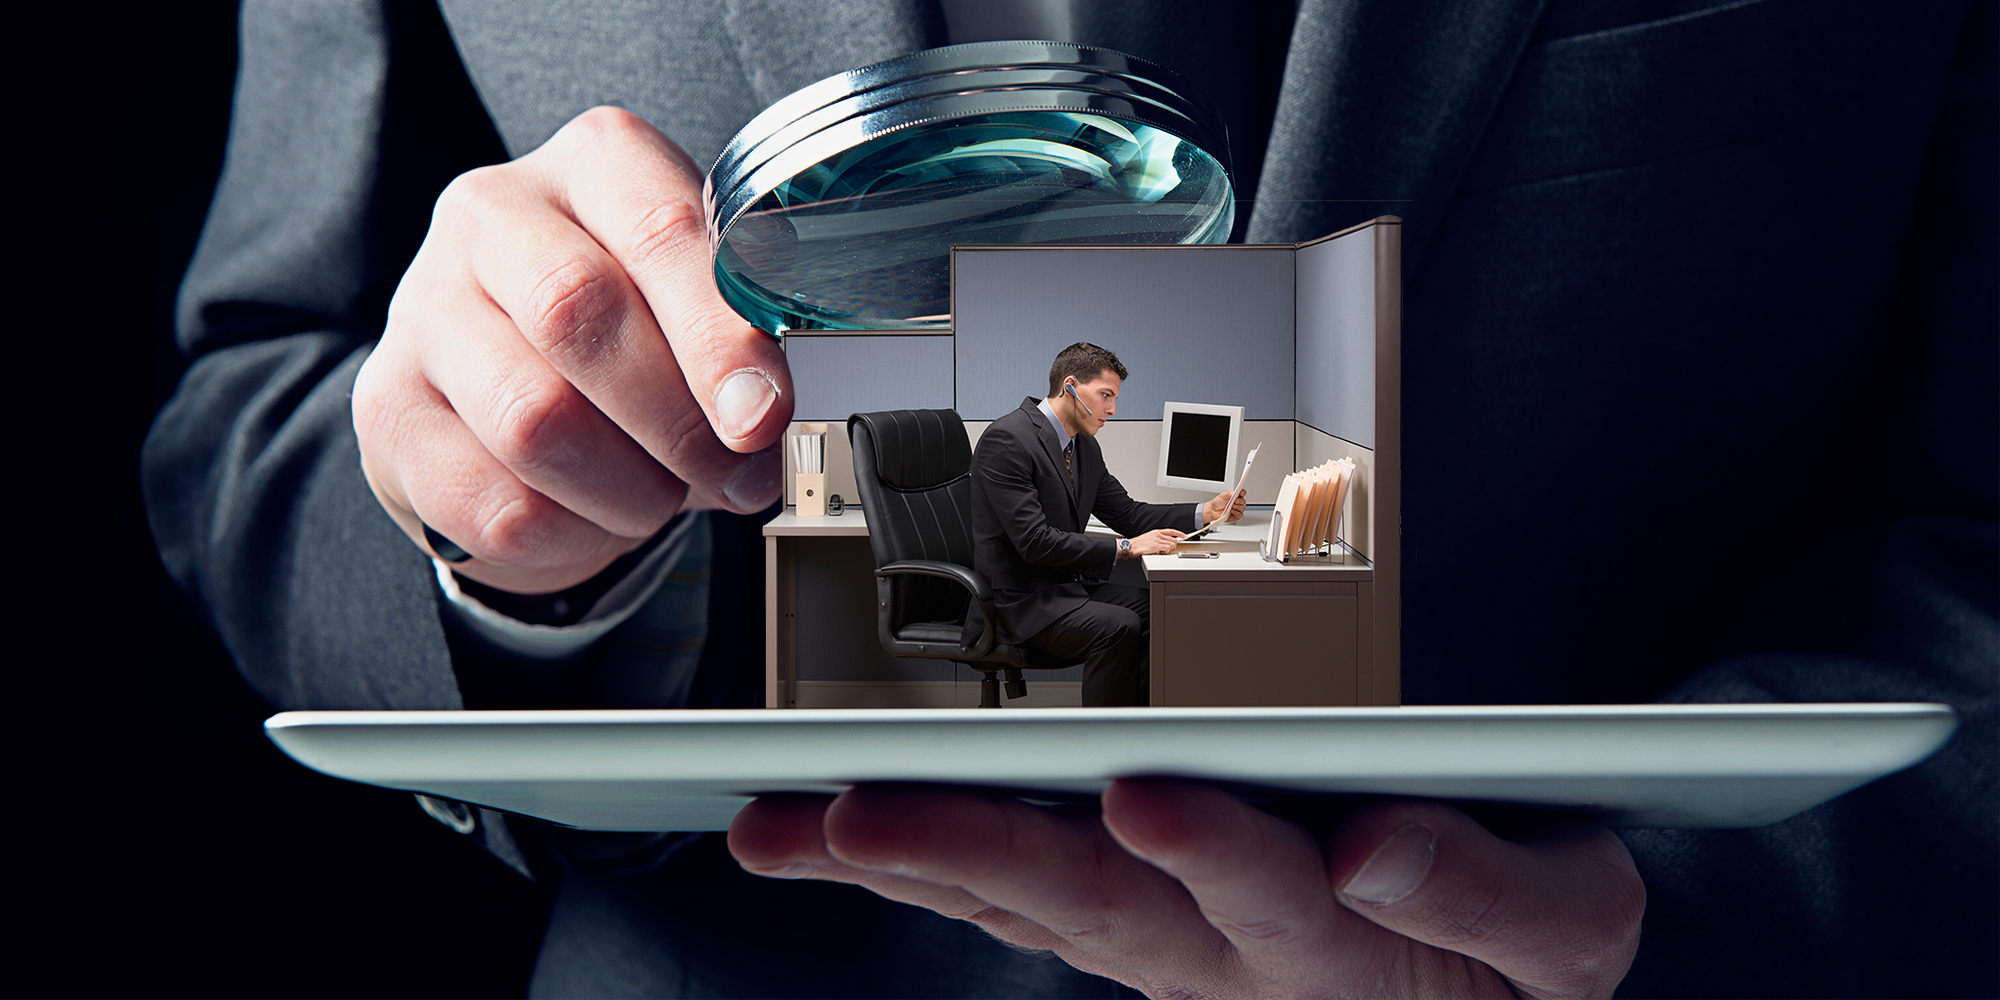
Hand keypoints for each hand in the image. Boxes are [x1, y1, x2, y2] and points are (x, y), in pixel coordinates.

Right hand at [352, 107, 791, 593]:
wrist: (513, 399)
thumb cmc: (628, 338)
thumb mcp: (698, 310)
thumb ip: (742, 340)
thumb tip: (771, 413)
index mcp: (594, 164)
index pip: (658, 228)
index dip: (719, 334)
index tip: (763, 413)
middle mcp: (491, 214)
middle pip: (578, 314)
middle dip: (678, 421)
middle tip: (733, 470)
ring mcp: (423, 308)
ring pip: (533, 420)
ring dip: (629, 488)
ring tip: (662, 493)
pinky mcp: (388, 410)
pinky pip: (496, 502)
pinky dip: (571, 533)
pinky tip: (592, 515)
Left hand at [729, 782, 1643, 998]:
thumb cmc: (1524, 957)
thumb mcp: (1568, 927)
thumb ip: (1485, 888)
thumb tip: (1373, 839)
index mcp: (1338, 945)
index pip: (1269, 892)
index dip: (1206, 849)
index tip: (1140, 795)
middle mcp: (1223, 959)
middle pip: (1093, 906)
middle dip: (973, 856)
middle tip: (858, 817)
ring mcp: (1165, 955)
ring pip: (1025, 908)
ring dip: (910, 868)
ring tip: (791, 829)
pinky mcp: (1132, 934)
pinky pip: (1015, 910)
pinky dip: (924, 874)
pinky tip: (829, 843)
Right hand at [1125, 528, 1185, 556]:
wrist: (1130, 547)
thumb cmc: (1138, 544)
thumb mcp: (1149, 538)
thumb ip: (1157, 539)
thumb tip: (1165, 543)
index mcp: (1156, 532)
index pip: (1171, 531)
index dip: (1179, 533)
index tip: (1185, 535)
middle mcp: (1158, 535)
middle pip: (1173, 539)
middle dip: (1173, 546)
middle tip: (1168, 550)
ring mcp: (1157, 540)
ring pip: (1172, 544)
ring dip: (1169, 550)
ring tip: (1162, 552)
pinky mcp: (1156, 546)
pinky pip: (1167, 549)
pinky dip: (1165, 552)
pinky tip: (1160, 552)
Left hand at [1203, 490, 1246, 524]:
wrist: (1212, 510)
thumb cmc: (1218, 503)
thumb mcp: (1222, 495)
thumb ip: (1229, 493)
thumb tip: (1234, 493)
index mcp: (1235, 497)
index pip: (1242, 493)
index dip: (1243, 492)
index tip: (1240, 493)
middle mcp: (1237, 503)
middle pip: (1243, 501)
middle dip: (1240, 501)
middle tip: (1235, 501)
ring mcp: (1237, 510)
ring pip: (1242, 508)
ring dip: (1238, 507)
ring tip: (1232, 506)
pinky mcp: (1236, 516)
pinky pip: (1240, 515)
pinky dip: (1237, 512)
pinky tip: (1232, 511)